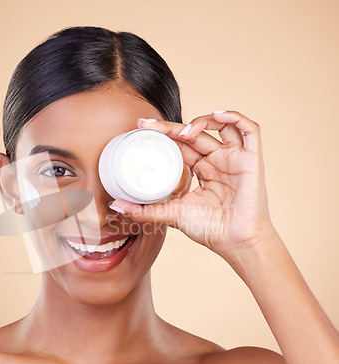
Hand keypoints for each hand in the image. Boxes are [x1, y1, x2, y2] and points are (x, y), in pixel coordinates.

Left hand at [111, 111, 276, 256]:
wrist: (236, 243)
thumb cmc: (210, 230)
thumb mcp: (171, 215)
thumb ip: (145, 210)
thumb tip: (115, 206)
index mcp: (203, 171)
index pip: (182, 145)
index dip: (164, 135)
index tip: (141, 128)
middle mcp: (218, 161)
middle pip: (195, 134)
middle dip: (171, 127)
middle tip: (147, 125)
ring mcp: (236, 158)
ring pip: (220, 126)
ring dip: (200, 122)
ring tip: (181, 132)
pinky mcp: (252, 159)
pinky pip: (249, 129)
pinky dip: (234, 116)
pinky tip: (216, 114)